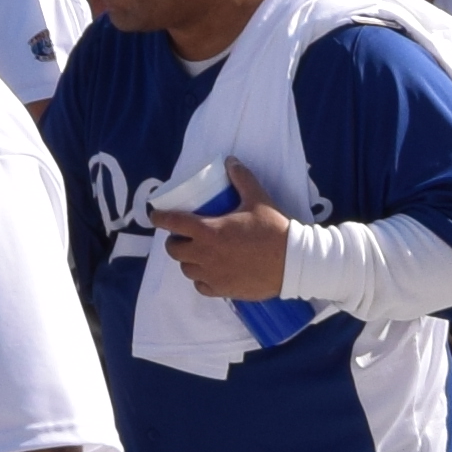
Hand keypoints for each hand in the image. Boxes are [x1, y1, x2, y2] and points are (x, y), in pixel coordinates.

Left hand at [147, 160, 294, 303]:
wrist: (295, 263)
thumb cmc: (274, 230)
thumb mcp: (257, 199)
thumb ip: (241, 178)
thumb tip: (230, 160)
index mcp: (208, 230)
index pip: (172, 223)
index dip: (159, 218)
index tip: (156, 216)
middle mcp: (205, 254)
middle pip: (174, 250)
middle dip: (174, 241)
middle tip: (184, 236)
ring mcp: (213, 275)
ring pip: (186, 269)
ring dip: (187, 260)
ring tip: (197, 253)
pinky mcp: (224, 290)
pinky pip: (201, 286)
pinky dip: (201, 278)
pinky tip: (208, 272)